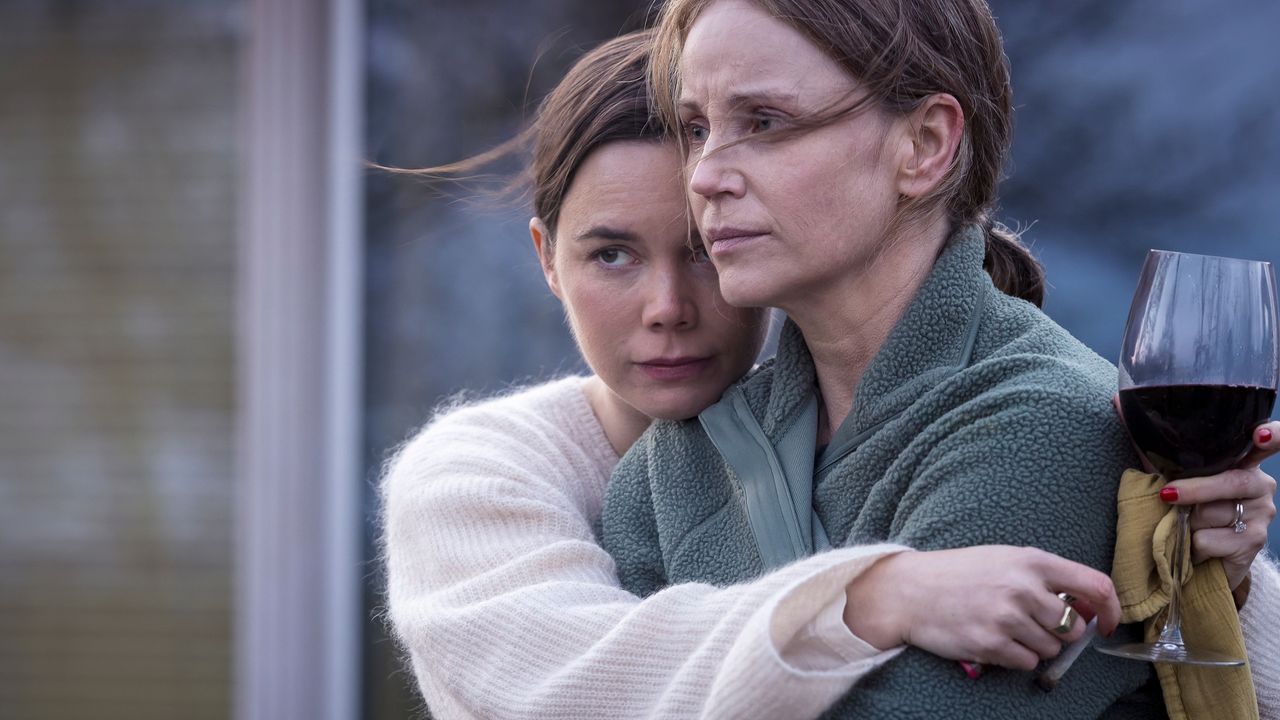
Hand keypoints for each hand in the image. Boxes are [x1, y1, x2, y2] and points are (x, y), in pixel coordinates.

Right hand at [843, 546, 1119, 671]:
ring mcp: (1007, 617)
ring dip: (1036, 646)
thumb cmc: (959, 573)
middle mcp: (1023, 587)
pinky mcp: (991, 643)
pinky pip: (1027, 663)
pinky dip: (1016, 658)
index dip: (1111, 610)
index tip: (1107, 624)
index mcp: (1032, 561)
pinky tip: (994, 639)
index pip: (1095, 586)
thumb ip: (1046, 577)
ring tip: (1006, 628)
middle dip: (1060, 632)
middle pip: (1074, 628)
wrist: (910, 590)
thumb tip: (1086, 608)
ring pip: (1052, 649)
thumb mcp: (1004, 559)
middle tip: (1032, 623)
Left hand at [1159, 421, 1278, 589]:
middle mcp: (1259, 484)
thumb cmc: (1185, 508)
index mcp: (1242, 461)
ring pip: (1215, 513)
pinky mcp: (1253, 542)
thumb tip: (1117, 400)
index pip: (1270, 441)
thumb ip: (1152, 443)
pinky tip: (1197, 545)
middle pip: (1231, 482)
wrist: (1199, 558)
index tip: (1260, 434)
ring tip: (1188, 524)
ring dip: (1189, 522)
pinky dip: (1192, 544)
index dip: (1272, 435)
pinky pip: (1210, 539)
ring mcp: (1261, 514)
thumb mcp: (1170, 474)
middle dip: (1196, 490)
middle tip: (1168, 495)